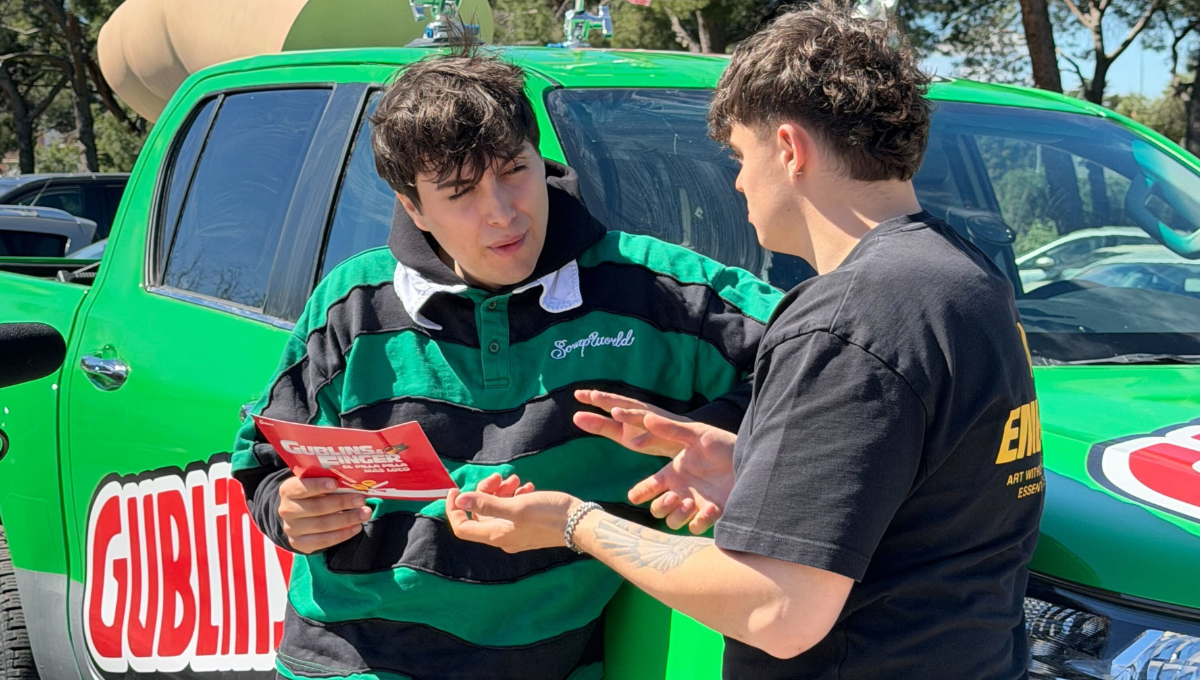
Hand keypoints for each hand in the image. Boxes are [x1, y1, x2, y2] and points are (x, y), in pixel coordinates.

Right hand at [278, 471, 373, 553]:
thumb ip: (327, 481)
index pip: (301, 487)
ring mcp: (292, 529)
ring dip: (347, 519)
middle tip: (361, 499)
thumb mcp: (312, 483)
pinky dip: (342, 535)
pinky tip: (356, 527)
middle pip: (316, 507)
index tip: (335, 484)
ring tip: (365, 513)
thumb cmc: (311, 494)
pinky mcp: (299, 543)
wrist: (295, 515)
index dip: (318, 486)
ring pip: (322, 525)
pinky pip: (323, 541)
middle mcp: (287, 510)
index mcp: (288, 490)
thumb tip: (353, 480)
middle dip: (341, 503)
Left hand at [447, 475, 578, 552]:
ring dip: (502, 491)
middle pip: (481, 513)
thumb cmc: (547, 515)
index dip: (454, 509)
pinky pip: (513, 510)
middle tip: (500, 477)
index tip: (455, 489)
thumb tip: (460, 499)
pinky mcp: (529, 526)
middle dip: (486, 492)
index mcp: (496, 534)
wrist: (579, 524)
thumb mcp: (516, 506)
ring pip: (498, 509)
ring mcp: (517, 532)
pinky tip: (526, 487)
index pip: (463, 527)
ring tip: (516, 480)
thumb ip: (487, 503)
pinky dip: (515, 496)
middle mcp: (503, 537)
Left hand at [574, 389, 685, 456]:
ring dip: (629, 414)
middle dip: (611, 400)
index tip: (577, 393)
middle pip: (625, 404)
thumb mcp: (620, 432)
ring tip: (615, 412)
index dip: (595, 397)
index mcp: (629, 410)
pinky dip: (647, 439)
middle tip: (594, 395)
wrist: (680, 442)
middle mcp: (642, 412)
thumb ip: (599, 425)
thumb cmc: (647, 433)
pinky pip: (655, 437)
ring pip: (641, 417)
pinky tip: (637, 443)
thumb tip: (574, 417)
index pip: (610, 402)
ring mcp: (655, 423)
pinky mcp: (666, 436)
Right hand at [574, 390, 736, 534]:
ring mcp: (697, 504)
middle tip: (674, 497)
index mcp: (674, 473)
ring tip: (690, 502)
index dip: (639, 492)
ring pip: (674, 521)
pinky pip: (697, 526)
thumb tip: (647, 418)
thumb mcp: (697, 434)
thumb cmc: (724, 444)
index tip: (634, 496)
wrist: (752, 457)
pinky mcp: (714, 514)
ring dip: (678, 515)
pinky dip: (700, 521)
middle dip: (660, 506)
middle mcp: (682, 490)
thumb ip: (672, 430)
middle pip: (657, 509)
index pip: (649, 486)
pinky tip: (712, 507)